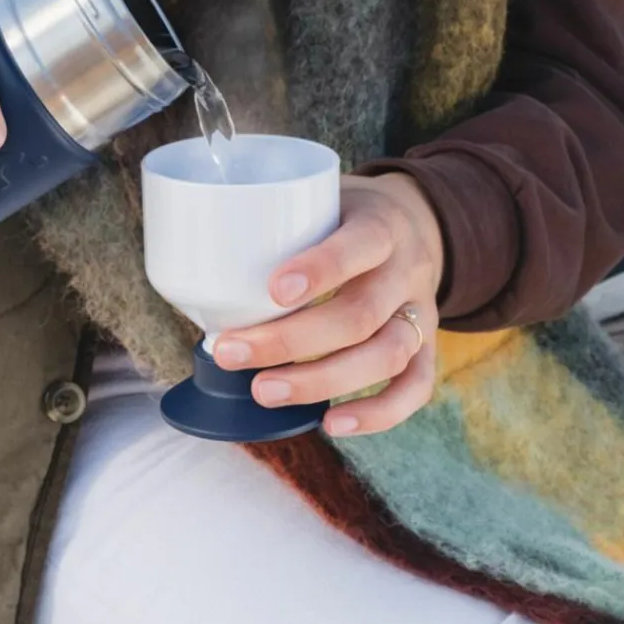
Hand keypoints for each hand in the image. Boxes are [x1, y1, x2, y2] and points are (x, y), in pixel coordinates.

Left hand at [212, 173, 444, 437]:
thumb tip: (195, 270)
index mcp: (381, 226)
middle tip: (232, 354)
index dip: (320, 270)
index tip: (272, 292)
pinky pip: (415, 387)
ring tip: (264, 392)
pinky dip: (379, 413)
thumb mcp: (320, 200)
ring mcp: (423, 311)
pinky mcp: (428, 345)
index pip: (359, 246)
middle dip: (292, 342)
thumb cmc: (344, 216)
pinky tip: (333, 423)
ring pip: (387, 355)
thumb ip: (277, 227)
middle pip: (361, 314)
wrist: (417, 222)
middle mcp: (407, 270)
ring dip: (323, 381)